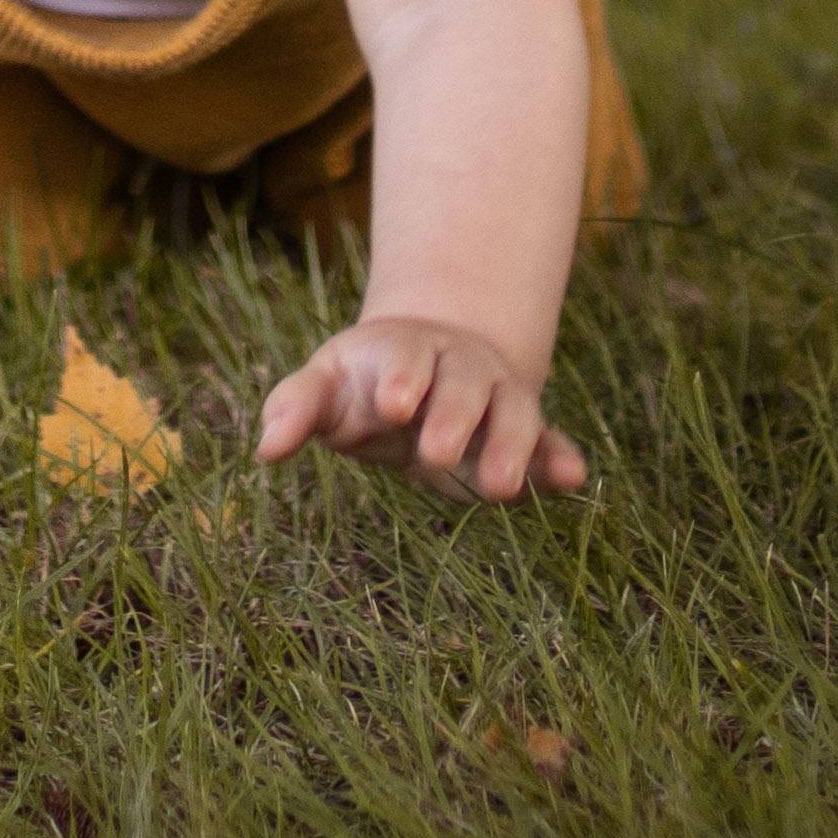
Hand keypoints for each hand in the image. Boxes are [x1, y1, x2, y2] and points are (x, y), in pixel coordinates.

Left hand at [254, 317, 587, 502]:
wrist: (427, 372)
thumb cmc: (364, 383)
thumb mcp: (326, 387)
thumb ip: (295, 409)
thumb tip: (264, 450)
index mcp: (404, 351)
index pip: (405, 356)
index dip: (402, 377)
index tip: (394, 402)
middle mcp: (458, 368)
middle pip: (462, 384)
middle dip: (453, 416)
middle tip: (435, 452)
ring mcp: (495, 398)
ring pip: (512, 413)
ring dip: (512, 446)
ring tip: (503, 486)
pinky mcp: (521, 436)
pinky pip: (548, 442)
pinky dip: (559, 459)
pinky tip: (573, 478)